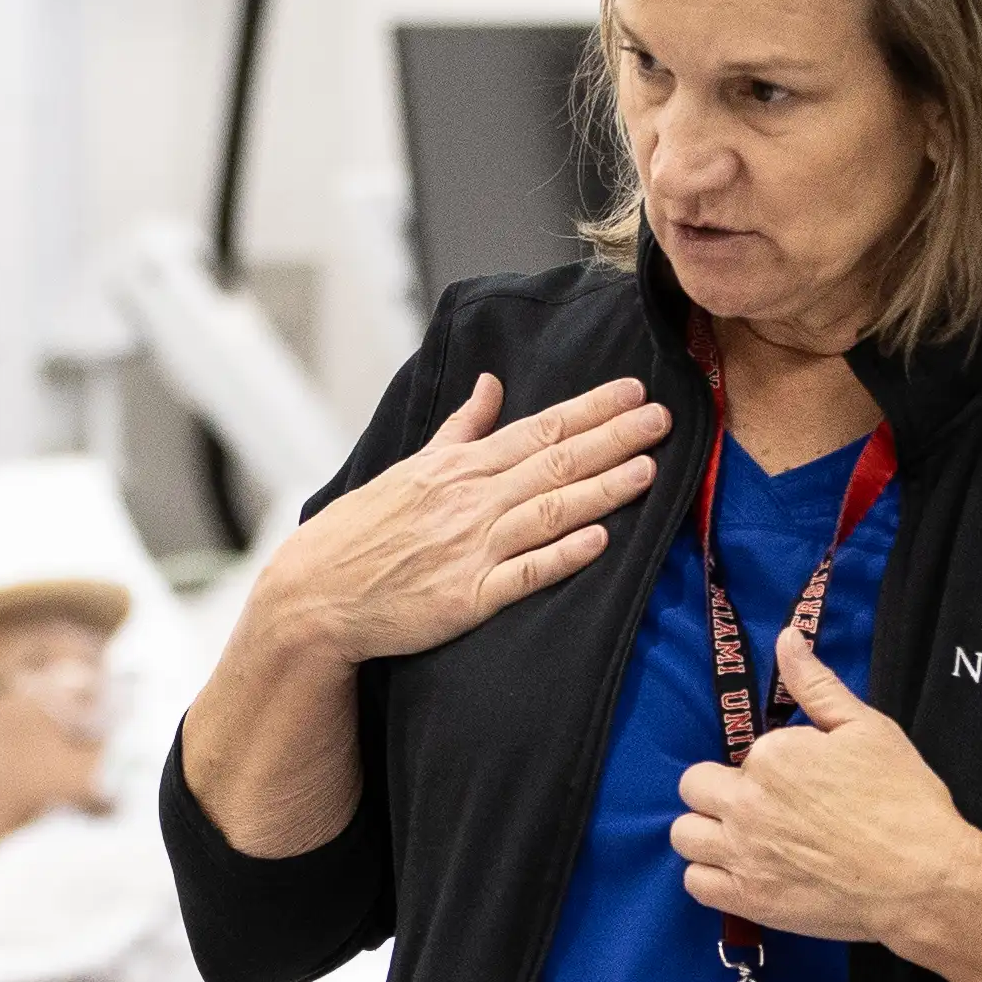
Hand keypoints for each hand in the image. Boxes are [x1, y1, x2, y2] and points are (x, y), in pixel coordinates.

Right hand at [256, 374, 670, 664]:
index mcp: (459, 468)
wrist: (317, 593)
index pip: (538, 428)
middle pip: (554, 462)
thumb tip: (490, 384)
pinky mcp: (467, 598)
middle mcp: (470, 501)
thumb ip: (459, 429)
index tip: (634, 391)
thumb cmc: (363, 531)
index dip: (590, 410)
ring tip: (648, 469)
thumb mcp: (409, 468)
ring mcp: (470, 549)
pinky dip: (562, 555)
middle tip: (664, 418)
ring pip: (548, 512)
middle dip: (613, 438)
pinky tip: (599, 539)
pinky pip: (524, 574)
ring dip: (601, 490)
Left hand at [668, 627, 970, 944]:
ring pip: (684, 835)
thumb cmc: (904, 800)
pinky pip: (694, 883)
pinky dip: (711, 877)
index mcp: (772, 756)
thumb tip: (786, 638)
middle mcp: (747, 804)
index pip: (741, 752)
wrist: (925, 879)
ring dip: (707, 833)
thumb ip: (816, 685)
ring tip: (745, 839)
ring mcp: (743, 855)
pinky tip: (743, 871)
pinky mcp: (749, 900)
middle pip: (694, 788)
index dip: (768, 766)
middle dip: (720, 791)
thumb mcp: (867, 729)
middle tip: (761, 806)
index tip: (801, 783)